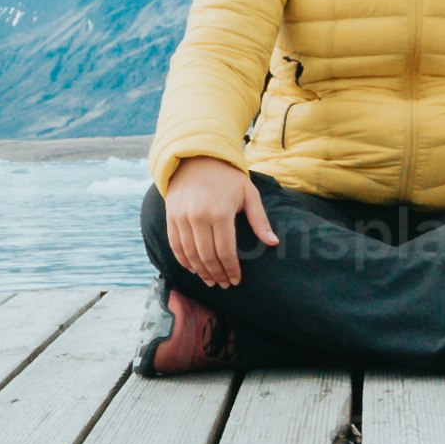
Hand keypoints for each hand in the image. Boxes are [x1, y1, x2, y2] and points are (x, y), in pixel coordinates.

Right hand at [162, 166, 275, 287]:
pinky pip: (175, 245)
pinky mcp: (171, 217)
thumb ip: (259, 220)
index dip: (231, 269)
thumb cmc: (227, 177)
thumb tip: (273, 243)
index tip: (236, 280)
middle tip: (224, 285)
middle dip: (217, 275)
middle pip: (207, 257)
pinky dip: (183, 260)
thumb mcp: (249, 193)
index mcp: (221, 213)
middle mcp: (198, 217)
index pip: (226, 251)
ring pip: (190, 254)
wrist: (195, 159)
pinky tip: (193, 269)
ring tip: (210, 281)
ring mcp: (182, 217)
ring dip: (200, 271)